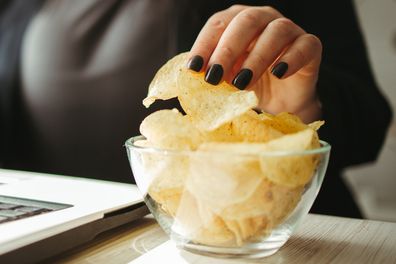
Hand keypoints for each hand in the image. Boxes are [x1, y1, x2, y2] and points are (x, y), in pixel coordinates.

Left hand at [187, 5, 321, 122]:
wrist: (280, 100)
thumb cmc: (248, 84)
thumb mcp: (225, 78)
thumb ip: (209, 72)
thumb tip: (186, 77)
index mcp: (237, 21)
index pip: (218, 24)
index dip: (204, 45)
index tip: (193, 69)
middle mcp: (263, 18)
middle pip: (245, 22)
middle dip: (227, 50)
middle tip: (214, 77)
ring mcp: (289, 30)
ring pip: (275, 33)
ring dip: (256, 58)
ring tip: (241, 83)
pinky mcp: (310, 46)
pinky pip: (304, 46)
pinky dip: (291, 59)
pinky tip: (279, 73)